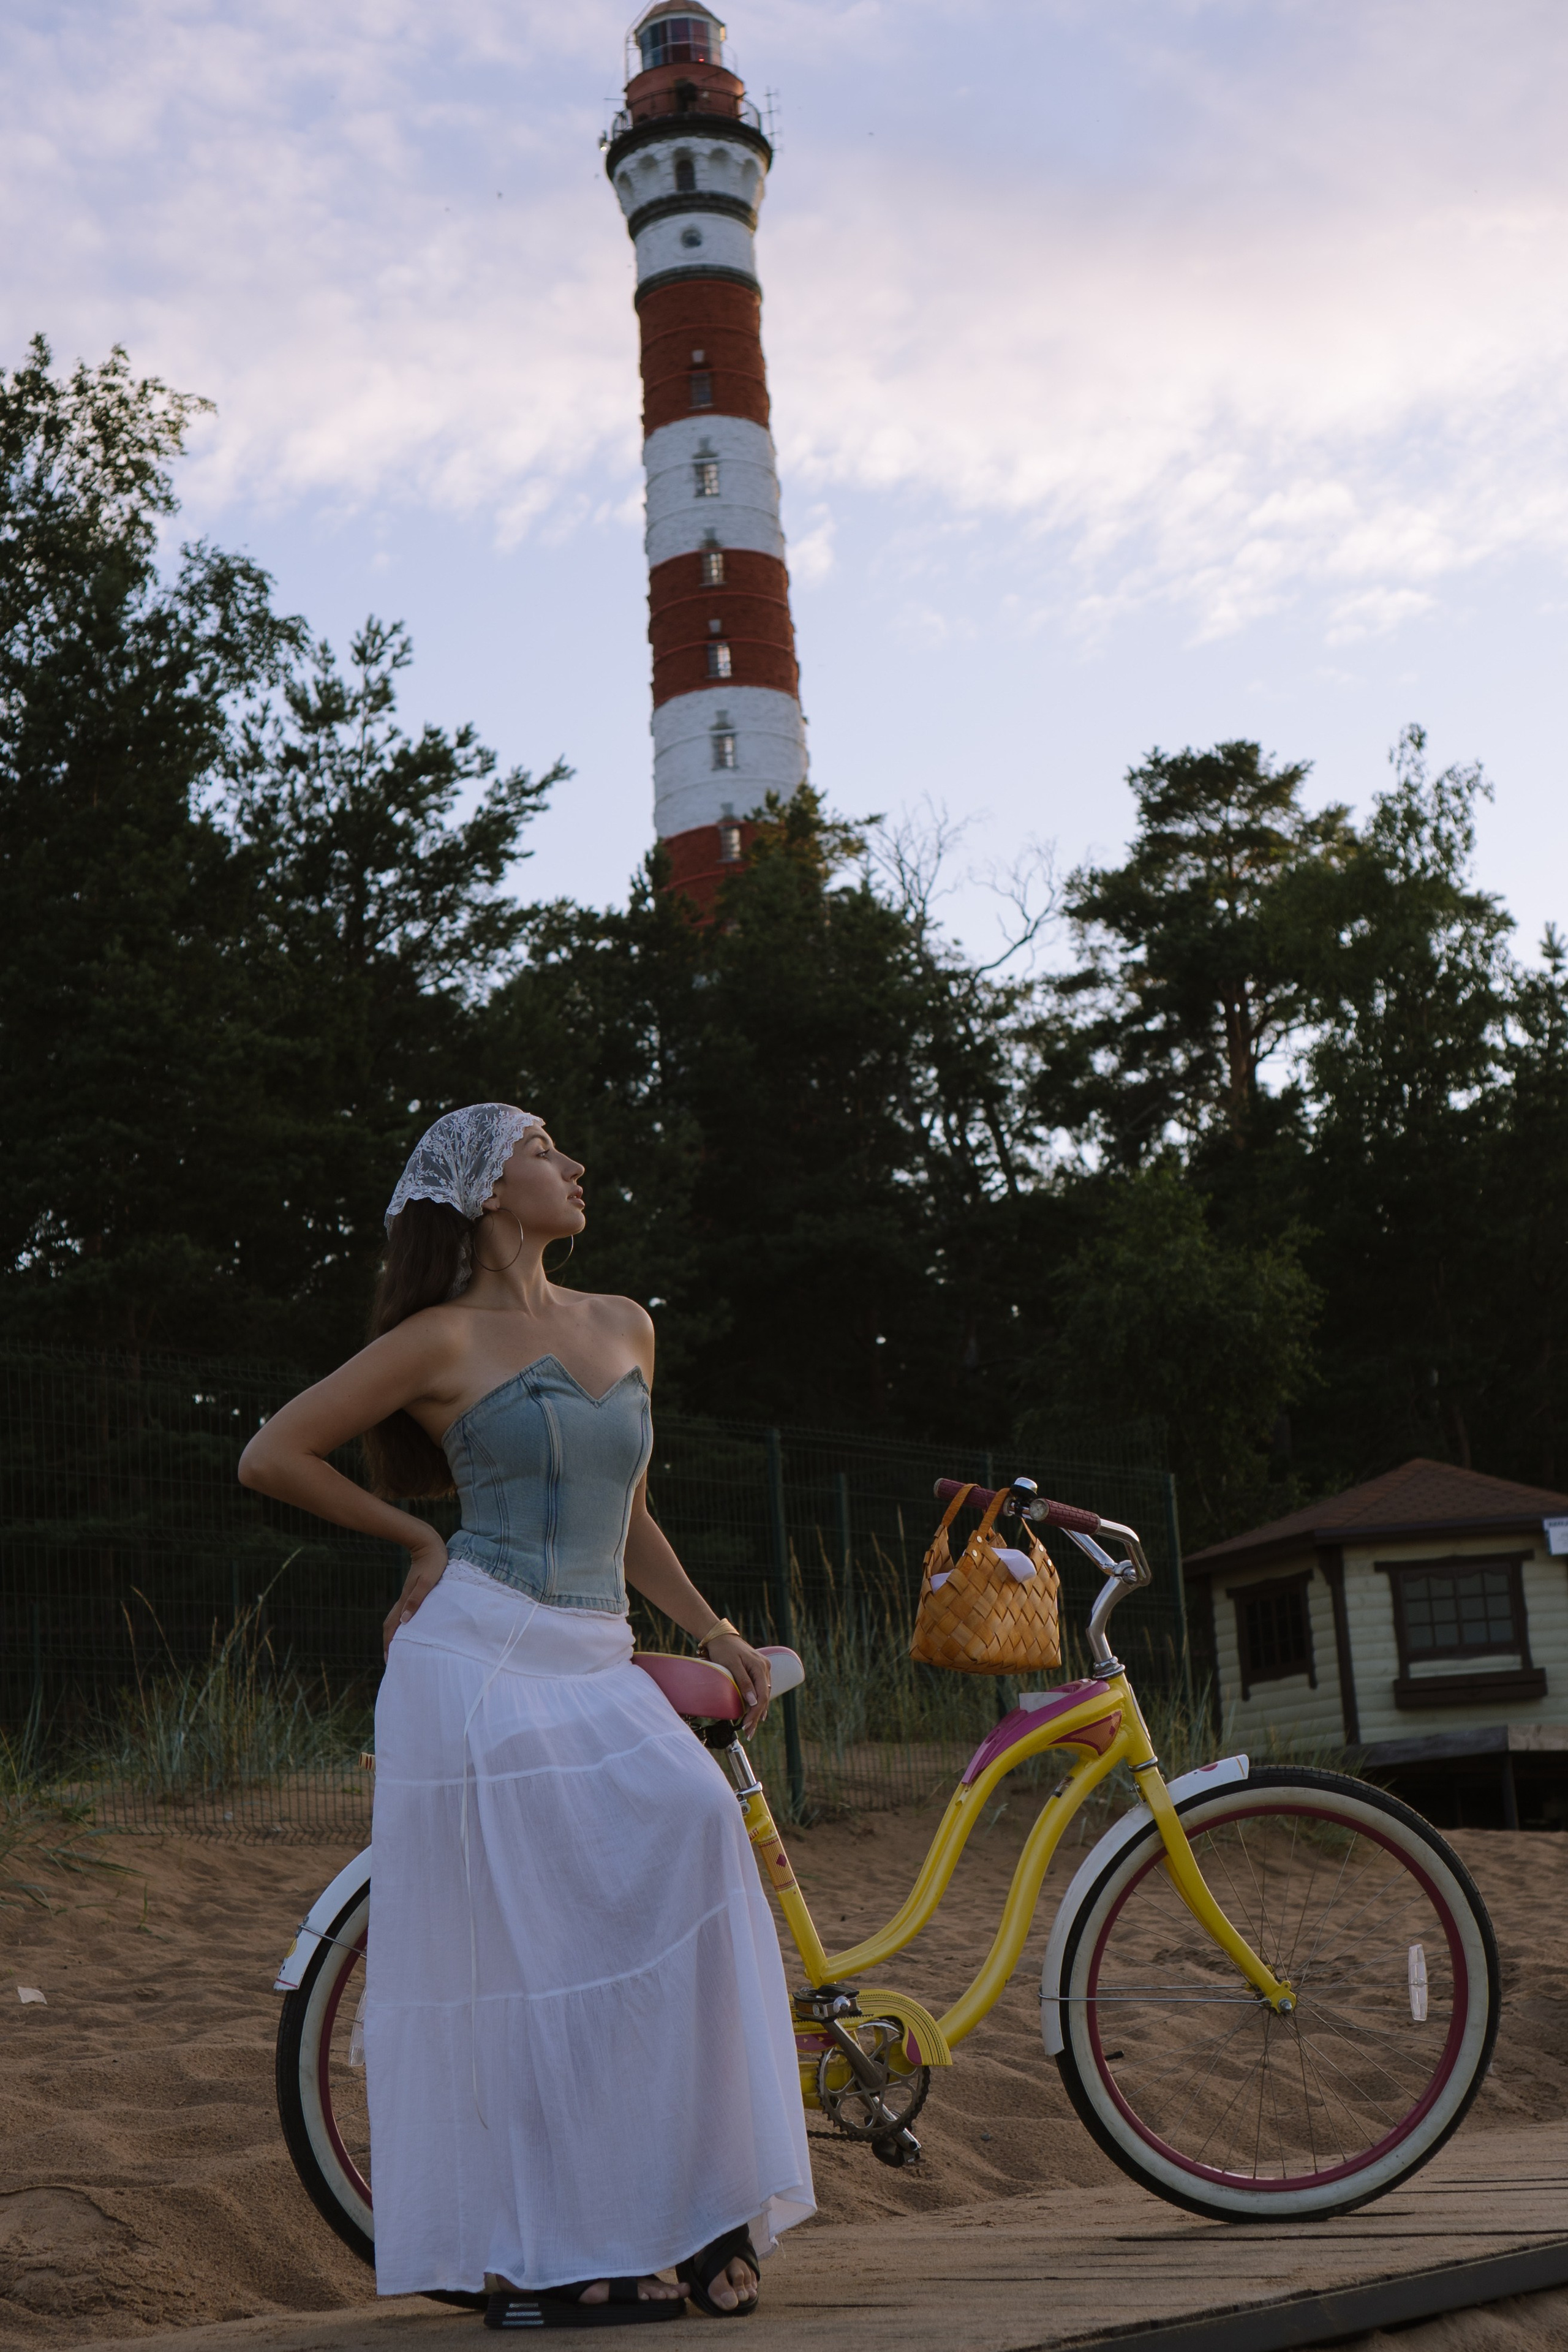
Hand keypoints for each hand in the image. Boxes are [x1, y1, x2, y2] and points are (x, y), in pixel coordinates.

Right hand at [383, 1538, 448, 1657]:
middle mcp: (403, 1600)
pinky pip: (402, 1612)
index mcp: (406, 1600)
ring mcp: (406, 1595)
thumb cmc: (432, 1562)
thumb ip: (416, 1600)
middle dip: (388, 1642)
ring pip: (395, 1619)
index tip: (389, 1659)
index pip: (393, 1626)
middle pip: (390, 1625)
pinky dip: (401, 1623)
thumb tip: (405, 1621)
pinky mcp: (412, 1592)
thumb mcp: (427, 1582)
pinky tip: (408, 1627)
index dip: (389, 1643)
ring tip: (398, 1647)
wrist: (428, 1544)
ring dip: (394, 1633)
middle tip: (390, 1659)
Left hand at [704, 1634, 771, 1736]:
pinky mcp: (758, 1669)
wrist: (721, 1636)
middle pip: (764, 1698)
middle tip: (749, 1733)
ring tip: (751, 1727)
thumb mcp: (731, 1665)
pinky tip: (758, 1712)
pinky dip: (758, 1702)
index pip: (762, 1696)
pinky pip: (761, 1689)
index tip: (746, 1726)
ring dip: (758, 1711)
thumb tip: (753, 1702)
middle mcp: (764, 1668)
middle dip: (756, 1716)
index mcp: (760, 1667)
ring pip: (764, 1694)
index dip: (755, 1713)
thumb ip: (743, 1682)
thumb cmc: (724, 1649)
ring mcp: (763, 1668)